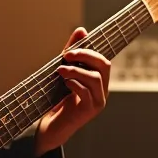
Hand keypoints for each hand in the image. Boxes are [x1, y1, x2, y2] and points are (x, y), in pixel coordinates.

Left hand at [37, 27, 110, 154]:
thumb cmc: (59, 98)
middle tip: (66, 55)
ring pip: (95, 78)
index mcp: (99, 80)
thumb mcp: (65, 72)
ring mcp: (98, 101)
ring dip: (76, 70)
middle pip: (104, 65)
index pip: (103, 59)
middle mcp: (103, 90)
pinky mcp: (89, 110)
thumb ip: (73, 53)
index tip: (70, 49)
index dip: (89, 50)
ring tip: (60, 71)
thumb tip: (81, 30)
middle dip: (85, 56)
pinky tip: (64, 84)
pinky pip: (86, 92)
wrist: (53, 126)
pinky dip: (74, 84)